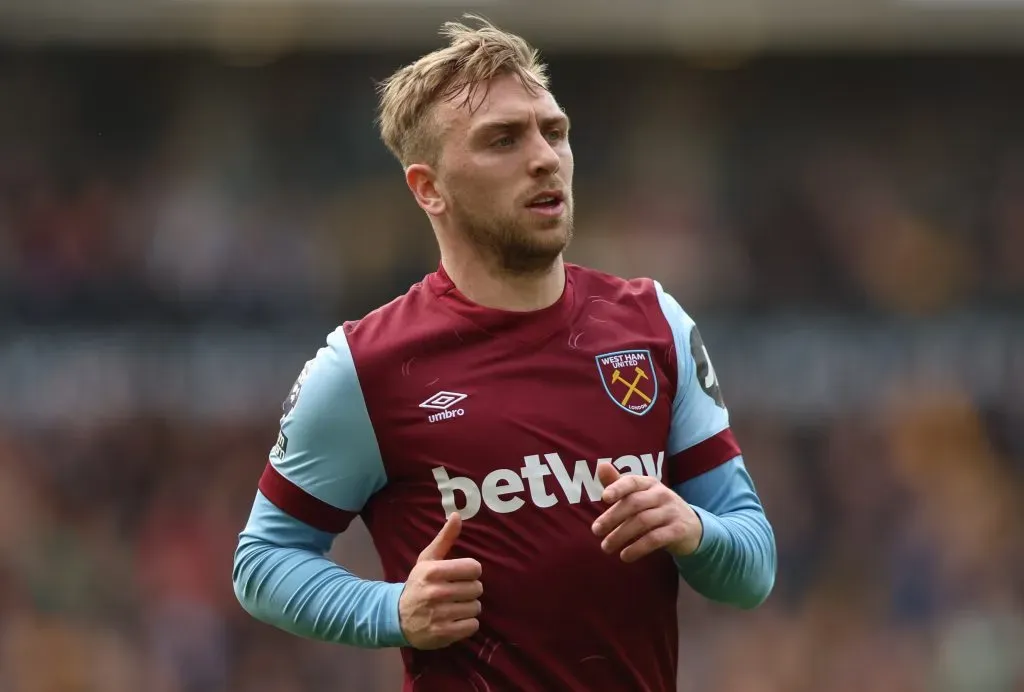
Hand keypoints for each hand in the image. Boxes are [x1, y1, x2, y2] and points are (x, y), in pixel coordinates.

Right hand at [399, 512, 482, 649]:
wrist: (396, 617)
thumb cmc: (417, 584)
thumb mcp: (427, 559)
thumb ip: (445, 538)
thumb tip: (457, 514)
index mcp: (433, 571)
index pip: (474, 568)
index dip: (471, 572)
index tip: (461, 575)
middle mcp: (436, 592)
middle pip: (477, 588)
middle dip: (470, 590)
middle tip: (457, 592)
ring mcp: (439, 614)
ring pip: (476, 607)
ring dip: (469, 607)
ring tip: (455, 606)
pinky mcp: (443, 634)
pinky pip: (473, 625)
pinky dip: (467, 624)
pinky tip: (455, 620)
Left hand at [591, 463, 702, 562]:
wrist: (691, 527)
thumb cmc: (656, 508)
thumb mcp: (639, 494)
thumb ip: (618, 484)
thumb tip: (601, 466)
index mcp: (649, 483)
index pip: (632, 481)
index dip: (618, 488)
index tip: (604, 498)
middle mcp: (662, 494)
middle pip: (634, 503)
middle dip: (612, 517)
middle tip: (596, 531)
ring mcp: (671, 512)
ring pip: (642, 522)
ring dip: (621, 535)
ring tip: (606, 547)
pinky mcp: (678, 531)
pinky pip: (655, 539)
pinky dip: (638, 548)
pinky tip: (625, 556)